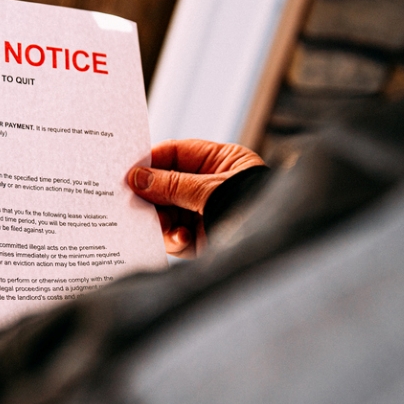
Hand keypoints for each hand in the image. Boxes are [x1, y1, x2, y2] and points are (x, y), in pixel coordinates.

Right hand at [128, 139, 264, 258]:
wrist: (277, 248)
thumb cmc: (254, 207)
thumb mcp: (210, 191)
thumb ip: (172, 185)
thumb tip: (136, 177)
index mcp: (220, 161)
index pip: (176, 154)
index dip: (150, 161)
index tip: (126, 170)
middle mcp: (210, 186)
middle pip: (166, 186)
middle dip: (151, 197)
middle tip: (130, 202)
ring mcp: (205, 213)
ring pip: (166, 214)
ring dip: (161, 222)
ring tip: (161, 226)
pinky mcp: (202, 239)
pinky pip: (175, 238)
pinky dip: (173, 240)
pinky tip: (183, 240)